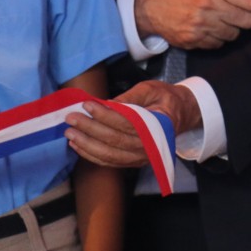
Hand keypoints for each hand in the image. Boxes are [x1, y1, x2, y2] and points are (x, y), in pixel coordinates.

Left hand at [65, 81, 201, 167]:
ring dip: (86, 145)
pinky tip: (77, 145)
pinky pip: (109, 162)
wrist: (180, 114)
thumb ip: (132, 96)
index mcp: (158, 126)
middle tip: (72, 118)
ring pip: (109, 154)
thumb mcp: (152, 89)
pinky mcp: (132, 161)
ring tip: (70, 132)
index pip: (126, 123)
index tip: (87, 105)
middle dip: (90, 129)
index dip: (105, 115)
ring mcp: (141, 157)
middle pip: (114, 140)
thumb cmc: (165, 99)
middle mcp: (149, 146)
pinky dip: (90, 155)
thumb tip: (107, 103)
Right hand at [136, 0, 250, 49]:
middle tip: (240, 14)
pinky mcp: (193, 40)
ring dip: (233, 28)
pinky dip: (220, 38)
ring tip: (221, 19)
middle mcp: (209, 7)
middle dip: (248, 18)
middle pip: (247, 21)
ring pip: (234, 35)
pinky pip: (219, 44)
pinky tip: (210, 28)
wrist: (151, 4)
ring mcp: (201, 26)